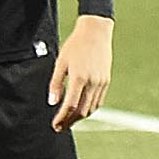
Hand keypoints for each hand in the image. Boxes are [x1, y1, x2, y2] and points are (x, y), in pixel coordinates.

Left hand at [51, 15, 112, 129]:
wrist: (96, 32)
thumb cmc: (75, 45)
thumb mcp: (61, 63)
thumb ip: (56, 83)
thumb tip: (52, 102)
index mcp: (80, 78)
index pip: (71, 106)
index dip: (62, 118)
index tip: (55, 125)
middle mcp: (93, 82)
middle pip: (82, 111)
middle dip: (70, 121)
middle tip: (60, 126)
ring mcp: (102, 82)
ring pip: (92, 108)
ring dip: (80, 117)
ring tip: (69, 121)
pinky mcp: (106, 81)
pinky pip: (98, 101)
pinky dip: (89, 109)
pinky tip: (81, 110)